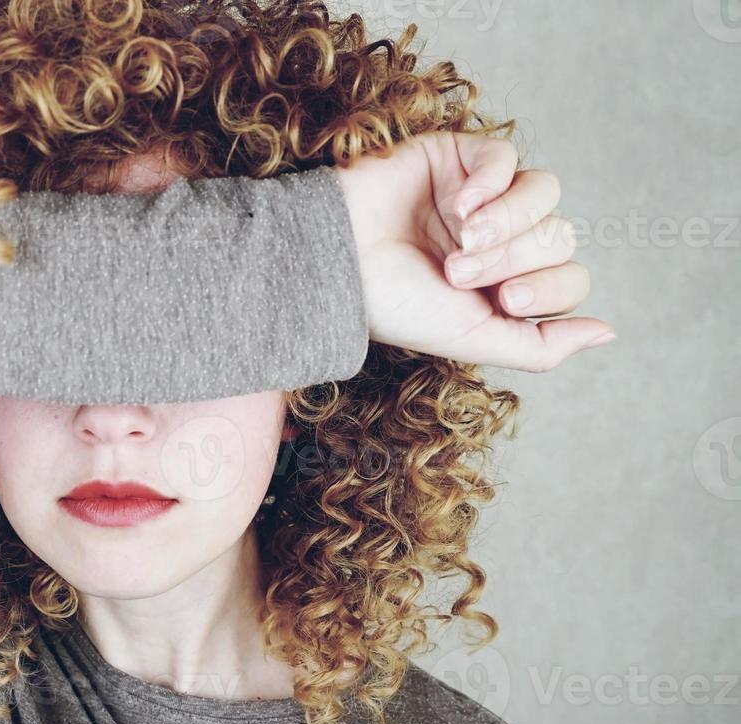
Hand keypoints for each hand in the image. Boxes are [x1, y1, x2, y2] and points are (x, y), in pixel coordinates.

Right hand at [334, 132, 613, 371]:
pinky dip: (491, 184)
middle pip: (561, 235)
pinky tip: (456, 205)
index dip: (548, 287)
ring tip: (462, 238)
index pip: (570, 277)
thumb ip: (542, 346)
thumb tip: (608, 333)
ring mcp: (482, 196)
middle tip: (458, 271)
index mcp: (505, 284)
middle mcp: (501, 240)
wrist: (335, 265)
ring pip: (545, 193)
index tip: (500, 299)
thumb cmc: (395, 307)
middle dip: (513, 258)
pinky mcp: (459, 157)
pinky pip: (508, 158)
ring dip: (507, 222)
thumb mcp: (474, 339)